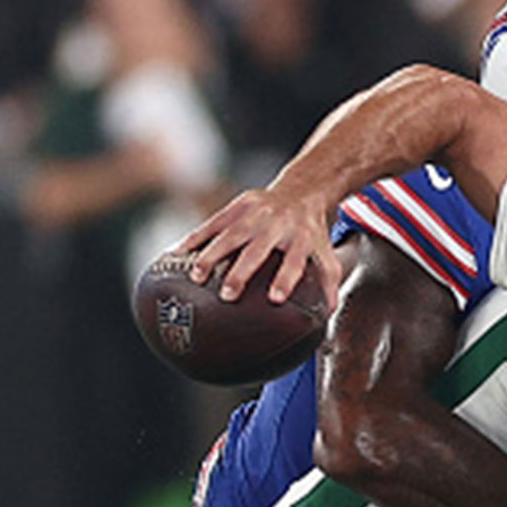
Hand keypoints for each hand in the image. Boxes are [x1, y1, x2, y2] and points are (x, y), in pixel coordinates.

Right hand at [178, 186, 345, 308]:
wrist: (302, 191)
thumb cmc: (311, 234)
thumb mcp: (326, 254)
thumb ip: (328, 285)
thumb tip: (326, 316)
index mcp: (302, 238)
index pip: (295, 260)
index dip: (286, 278)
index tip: (275, 298)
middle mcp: (279, 224)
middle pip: (258, 248)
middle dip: (242, 271)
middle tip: (228, 295)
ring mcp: (256, 213)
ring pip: (230, 234)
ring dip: (211, 255)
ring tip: (196, 277)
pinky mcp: (238, 205)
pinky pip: (213, 223)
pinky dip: (195, 238)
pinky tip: (177, 254)